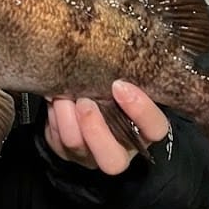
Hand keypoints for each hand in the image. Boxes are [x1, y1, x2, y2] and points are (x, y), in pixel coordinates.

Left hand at [44, 80, 169, 174]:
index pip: (154, 129)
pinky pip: (56, 140)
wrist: (90, 98)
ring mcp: (91, 156)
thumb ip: (127, 75)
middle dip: (94, 129)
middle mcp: (120, 150)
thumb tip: (114, 47)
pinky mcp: (67, 152)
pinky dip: (53, 118)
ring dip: (65, 118)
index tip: (120, 85)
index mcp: (144, 131)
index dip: (140, 110)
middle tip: (84, 102)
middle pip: (113, 161)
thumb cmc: (115, 87)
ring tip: (61, 95)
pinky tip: (54, 100)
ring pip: (77, 146)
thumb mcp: (127, 81)